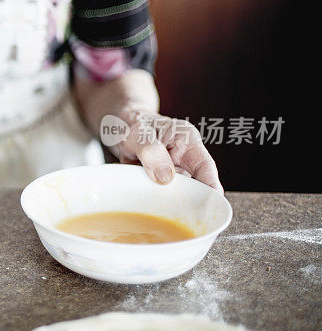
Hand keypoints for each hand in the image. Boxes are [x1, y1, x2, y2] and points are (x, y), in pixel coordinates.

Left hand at [73, 69, 222, 191]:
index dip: (212, 188)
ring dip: (162, 196)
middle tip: (170, 204)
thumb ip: (150, 151)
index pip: (205, 167)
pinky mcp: (159, 181)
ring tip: (146, 187)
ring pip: (175, 192)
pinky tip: (140, 190)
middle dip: (186, 198)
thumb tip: (165, 177)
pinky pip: (158, 194)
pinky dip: (150, 196)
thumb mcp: (138, 133)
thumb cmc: (132, 125)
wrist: (118, 127)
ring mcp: (172, 170)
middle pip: (194, 185)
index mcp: (187, 141)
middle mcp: (184, 158)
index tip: (210, 205)